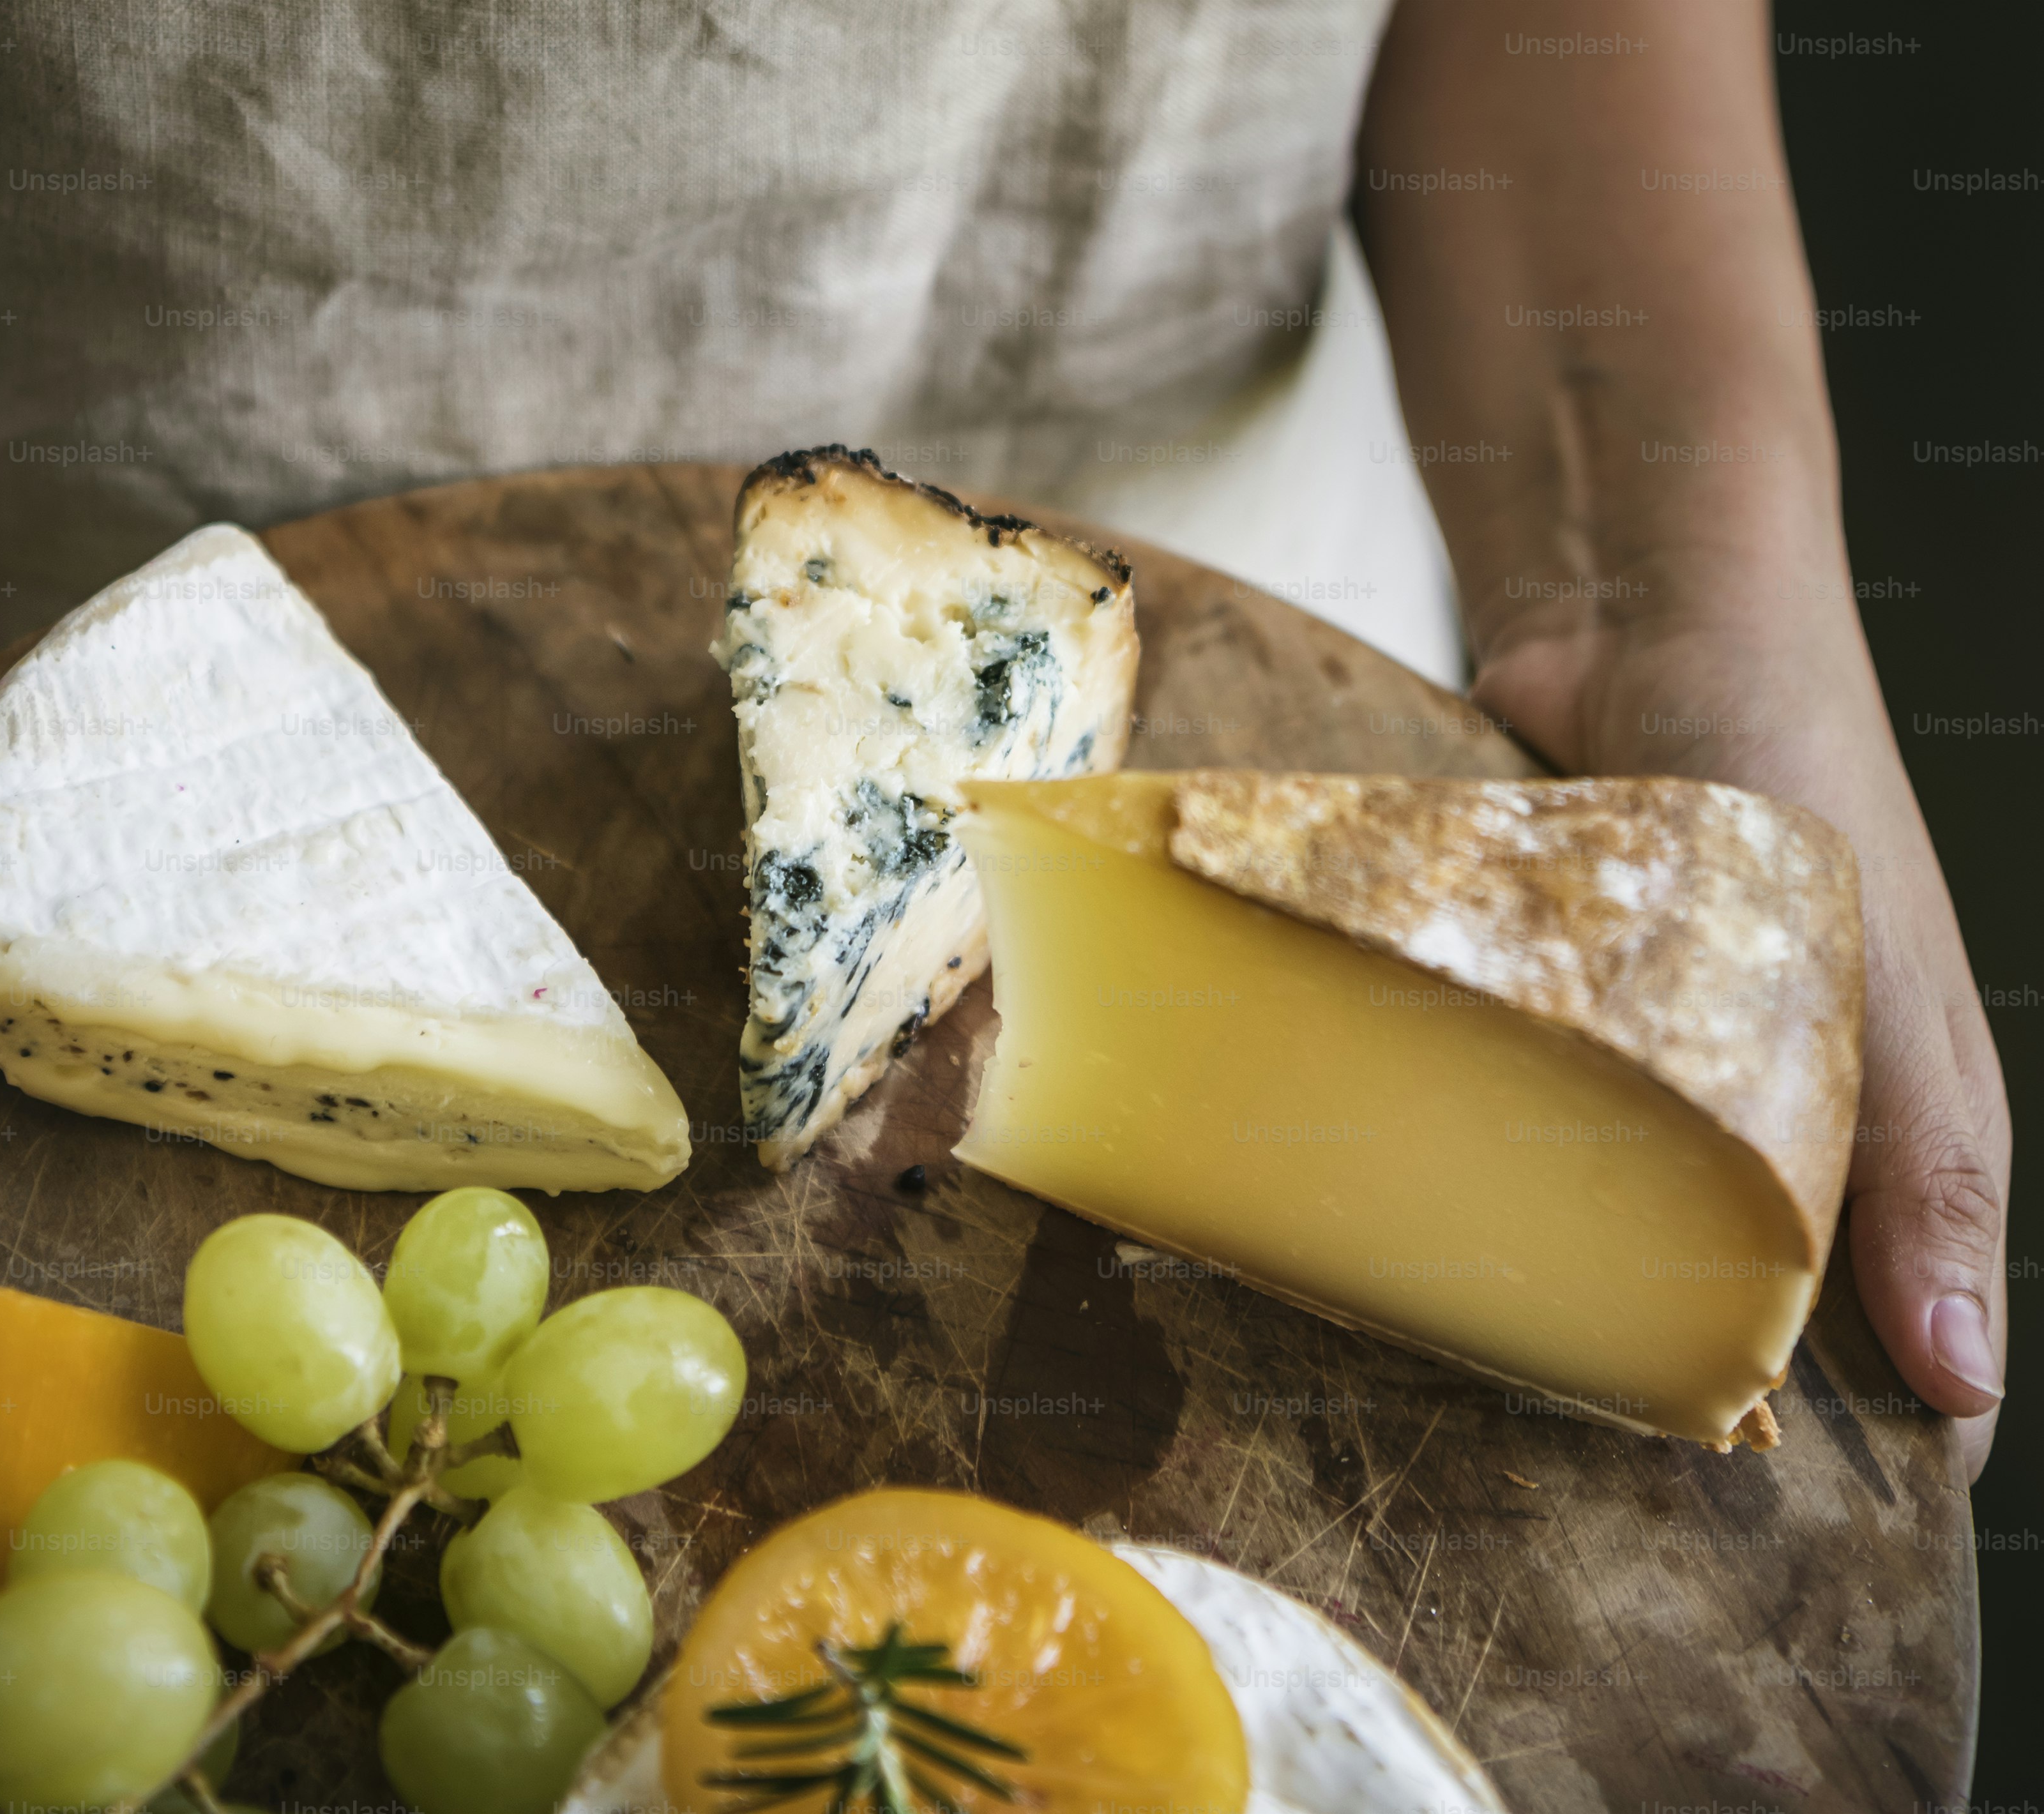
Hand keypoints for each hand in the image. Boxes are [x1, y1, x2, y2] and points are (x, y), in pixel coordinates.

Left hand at [1472, 577, 2009, 1479]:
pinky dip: (1485, 1198)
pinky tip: (1415, 1265)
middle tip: (1582, 1514)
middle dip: (1688, 1411)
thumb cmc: (1796, 761)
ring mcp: (1658, 1076)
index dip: (1857, 1474)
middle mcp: (1777, 1120)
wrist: (1643, 616)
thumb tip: (1972, 1379)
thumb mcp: (1890, 970)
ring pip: (1622, 1241)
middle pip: (1750, 1318)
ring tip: (1482, 1417)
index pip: (1907, 1361)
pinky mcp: (1551, 1024)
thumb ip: (1924, 1162)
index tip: (1763, 1575)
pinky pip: (1521, 1137)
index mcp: (1895, 1132)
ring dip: (1569, 1317)